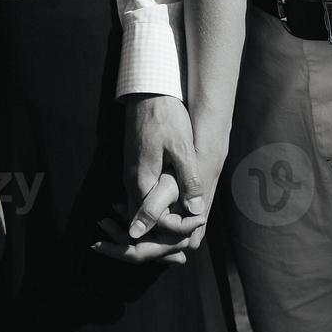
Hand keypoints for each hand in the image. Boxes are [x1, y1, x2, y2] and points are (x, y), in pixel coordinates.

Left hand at [93, 173, 206, 265]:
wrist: (199, 157)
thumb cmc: (183, 169)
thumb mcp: (166, 190)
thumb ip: (152, 212)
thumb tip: (133, 234)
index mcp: (181, 237)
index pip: (143, 254)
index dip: (118, 251)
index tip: (95, 244)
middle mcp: (180, 241)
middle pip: (141, 252)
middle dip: (117, 240)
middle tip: (99, 223)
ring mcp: (176, 235)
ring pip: (142, 243)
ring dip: (122, 231)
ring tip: (105, 216)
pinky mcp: (171, 227)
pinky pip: (147, 234)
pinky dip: (131, 223)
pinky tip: (118, 208)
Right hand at [124, 94, 207, 237]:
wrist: (147, 92)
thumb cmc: (165, 116)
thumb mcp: (182, 147)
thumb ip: (188, 180)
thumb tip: (196, 209)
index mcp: (143, 181)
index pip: (156, 222)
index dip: (179, 228)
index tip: (200, 219)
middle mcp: (132, 185)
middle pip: (142, 227)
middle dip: (164, 238)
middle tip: (191, 238)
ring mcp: (131, 179)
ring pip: (139, 217)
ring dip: (160, 228)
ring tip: (187, 230)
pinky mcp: (135, 172)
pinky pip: (140, 204)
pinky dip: (155, 214)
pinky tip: (175, 212)